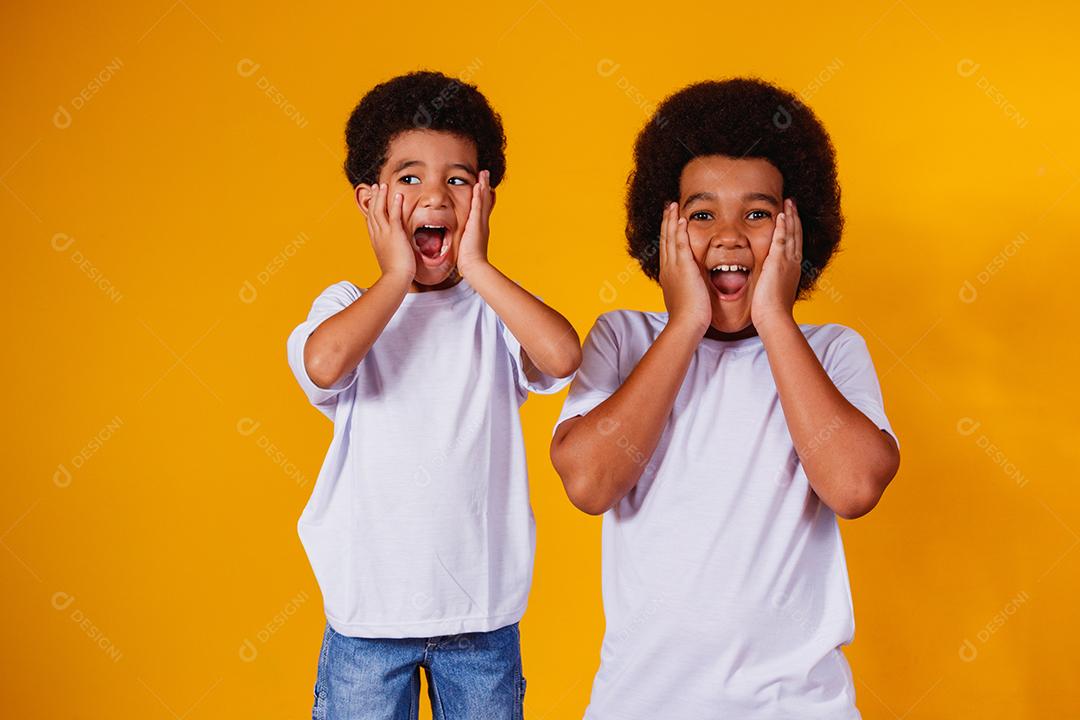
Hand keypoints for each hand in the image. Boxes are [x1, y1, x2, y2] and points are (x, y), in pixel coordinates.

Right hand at [364, 182, 414, 280]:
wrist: (396, 278)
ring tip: (383, 185)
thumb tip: (393, 251)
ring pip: (380, 210)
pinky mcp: (395, 234)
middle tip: (376, 187)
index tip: (373, 200)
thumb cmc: (395, 273)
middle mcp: (377, 235)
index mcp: (375, 240)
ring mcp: (385, 234)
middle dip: (374, 198)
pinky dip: (395, 204)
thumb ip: (390, 251)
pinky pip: (394, 215)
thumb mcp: (389, 258)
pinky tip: (396, 194)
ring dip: (382, 196)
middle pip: (373, 212)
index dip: (371, 208)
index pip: (371, 221)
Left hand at [457, 169, 492, 276]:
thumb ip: (465, 240)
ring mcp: (481, 223)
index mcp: (480, 228)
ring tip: (484, 174)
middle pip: (486, 201)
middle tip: (486, 174)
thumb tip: (462, 241)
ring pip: (483, 200)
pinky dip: (479, 195)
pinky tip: (478, 186)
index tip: (484, 187)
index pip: (483, 209)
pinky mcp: (476, 224)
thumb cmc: (469, 261)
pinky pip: (478, 206)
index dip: (484, 197)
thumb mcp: (467, 247)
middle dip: (485, 187)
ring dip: (483, 186)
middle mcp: (483, 223)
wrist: (474, 266)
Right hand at [658, 202, 711, 334]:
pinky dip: (679, 232)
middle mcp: (668, 268)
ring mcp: (674, 267)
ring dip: (671, 221)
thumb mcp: (684, 297)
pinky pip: (680, 245)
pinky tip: (681, 220)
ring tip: (673, 206)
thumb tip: (690, 285)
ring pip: (670, 238)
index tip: (669, 222)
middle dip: (667, 222)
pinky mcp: (684, 268)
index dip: (667, 233)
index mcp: (668, 275)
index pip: (666, 249)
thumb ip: (686, 287)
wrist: (686, 324)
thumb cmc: (688, 316)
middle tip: (668, 207)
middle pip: (665, 239)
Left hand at [751, 198, 802, 328]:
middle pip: (797, 234)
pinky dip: (783, 226)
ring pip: (792, 233)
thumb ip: (772, 280)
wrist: (774, 318)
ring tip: (789, 202)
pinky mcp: (778, 263)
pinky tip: (781, 214)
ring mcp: (788, 262)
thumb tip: (767, 279)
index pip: (794, 244)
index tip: (791, 217)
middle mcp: (794, 263)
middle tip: (792, 202)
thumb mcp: (774, 291)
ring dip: (790, 216)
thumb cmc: (771, 310)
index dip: (794, 229)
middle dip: (795, 217)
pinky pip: (783, 240)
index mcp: (792, 269)